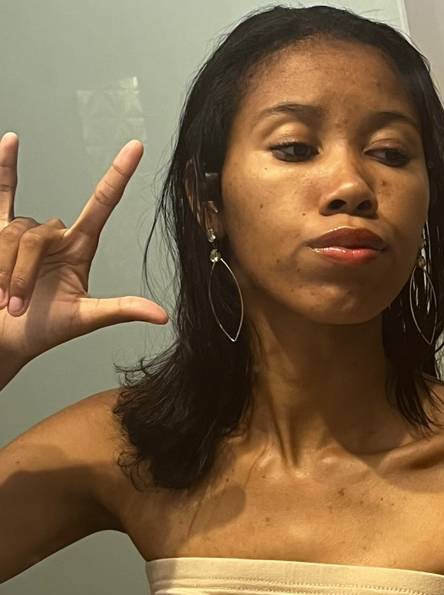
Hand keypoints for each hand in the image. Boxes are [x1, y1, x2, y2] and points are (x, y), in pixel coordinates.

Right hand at [0, 132, 167, 364]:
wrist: (4, 339)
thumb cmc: (43, 331)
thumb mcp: (85, 319)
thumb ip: (121, 309)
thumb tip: (162, 316)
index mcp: (81, 247)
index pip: (103, 202)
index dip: (118, 174)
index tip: (136, 146)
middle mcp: (56, 235)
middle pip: (37, 234)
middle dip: (23, 273)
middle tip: (17, 307)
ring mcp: (25, 232)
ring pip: (12, 232)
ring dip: (4, 270)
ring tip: (3, 300)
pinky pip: (2, 192)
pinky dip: (4, 167)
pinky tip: (9, 140)